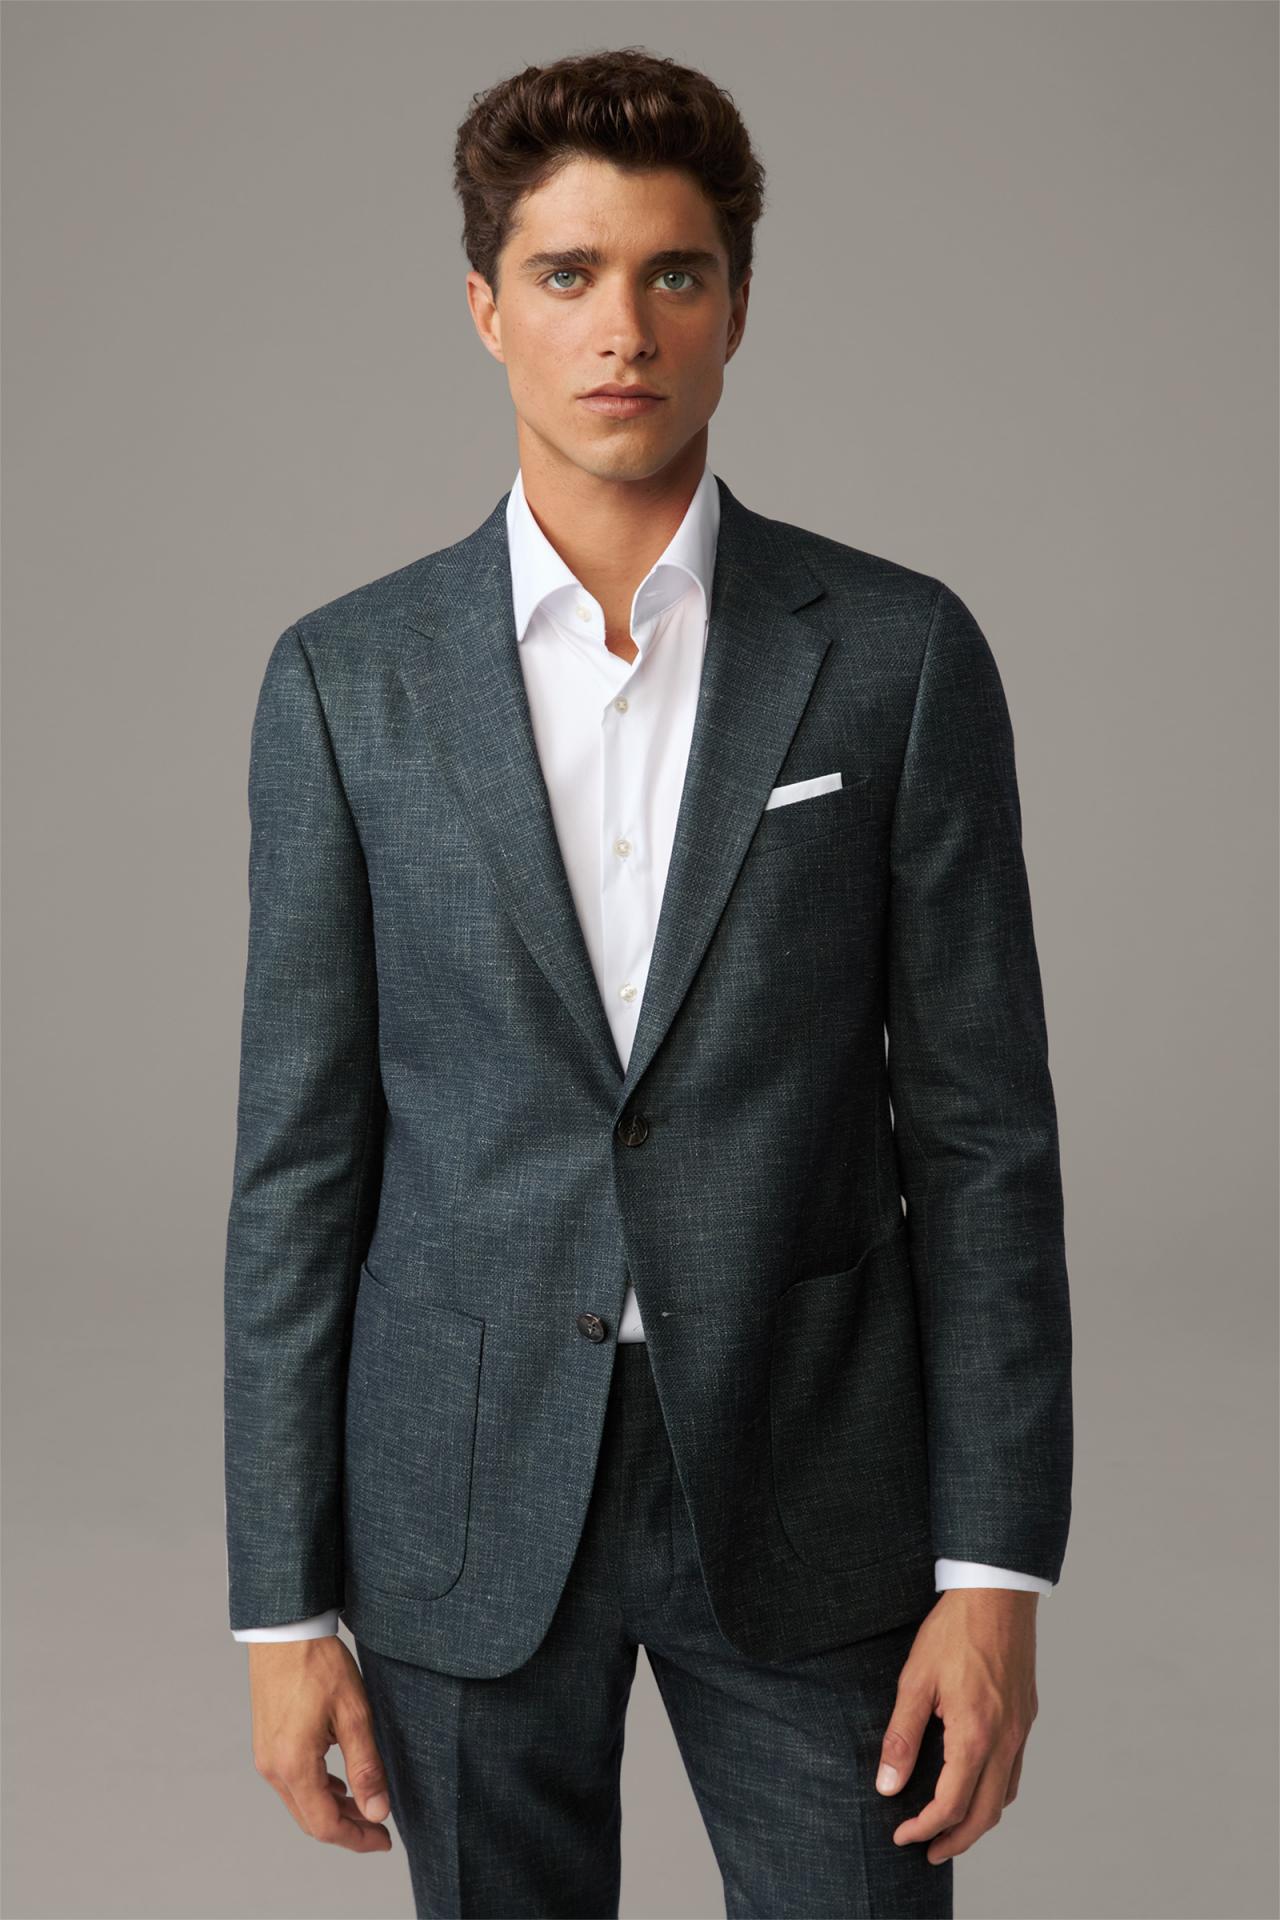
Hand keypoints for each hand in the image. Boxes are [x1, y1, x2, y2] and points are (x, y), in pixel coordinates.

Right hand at [247, 1635, 393, 1853]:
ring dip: (333, 1810)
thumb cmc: (319, 1664)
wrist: (285, 1630)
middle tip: (381, 1827)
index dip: (357, 1839)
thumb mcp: (353, 1713)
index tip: (384, 1840)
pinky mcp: (266, 1744)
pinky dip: (318, 1791)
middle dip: (348, 1828)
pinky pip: (292, 1782)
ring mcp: (266, 1757)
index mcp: (294, 1765)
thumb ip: (366, 1766)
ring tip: (367, 1804)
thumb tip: (378, 1811)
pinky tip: (340, 1784)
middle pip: (311, 1819)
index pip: (325, 1825)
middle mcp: (273, 1768)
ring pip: (301, 1802)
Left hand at [874, 1589, 1038, 1865]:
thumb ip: (902, 1736)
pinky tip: (976, 1784)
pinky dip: (996, 1792)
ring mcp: (1020, 1729)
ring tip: (950, 1826)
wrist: (996, 1592)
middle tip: (928, 1851)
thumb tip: (887, 1785)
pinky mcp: (1026, 1715)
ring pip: (1005, 1796)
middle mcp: (1005, 1740)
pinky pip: (1015, 1771)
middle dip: (956, 1840)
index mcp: (976, 1735)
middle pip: (985, 1814)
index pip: (951, 1804)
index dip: (924, 1828)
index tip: (902, 1835)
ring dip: (979, 1820)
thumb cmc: (952, 1631)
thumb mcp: (915, 1680)